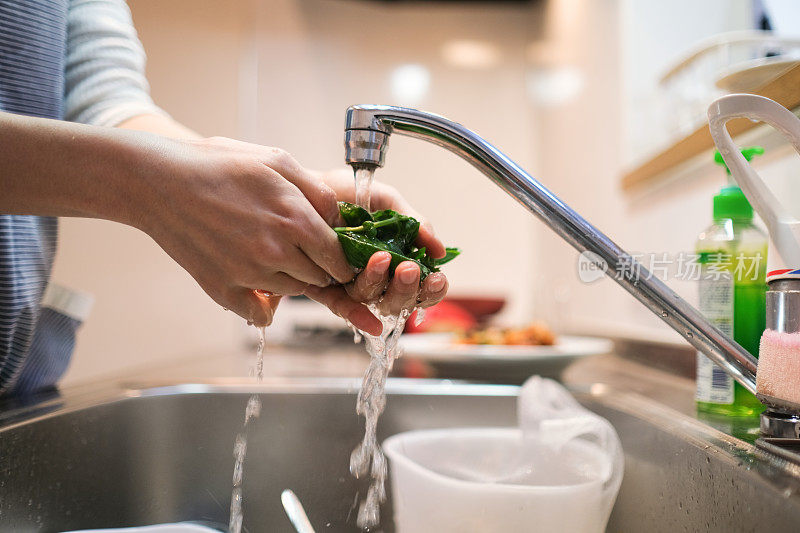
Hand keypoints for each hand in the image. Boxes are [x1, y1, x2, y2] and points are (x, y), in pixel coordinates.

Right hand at [137, 137, 381, 331]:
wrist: (159, 181)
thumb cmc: (219, 166)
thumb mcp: (277, 161)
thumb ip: (317, 192)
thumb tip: (343, 221)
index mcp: (295, 219)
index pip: (340, 257)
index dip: (342, 256)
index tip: (334, 251)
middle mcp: (276, 251)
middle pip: (321, 277)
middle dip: (318, 265)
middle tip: (300, 248)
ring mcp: (248, 274)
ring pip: (293, 291)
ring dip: (291, 278)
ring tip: (269, 252)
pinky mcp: (222, 290)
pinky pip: (260, 315)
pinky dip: (264, 305)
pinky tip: (257, 283)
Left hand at [303, 169, 448, 325]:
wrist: (308, 185)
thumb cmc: (347, 195)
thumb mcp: (386, 202)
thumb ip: (414, 224)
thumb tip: (439, 250)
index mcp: (396, 260)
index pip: (421, 285)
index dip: (432, 288)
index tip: (438, 277)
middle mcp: (376, 277)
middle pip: (399, 299)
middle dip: (407, 287)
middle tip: (409, 269)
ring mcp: (351, 284)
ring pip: (372, 300)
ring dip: (381, 285)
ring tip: (382, 260)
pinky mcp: (325, 288)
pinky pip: (342, 307)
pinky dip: (357, 316)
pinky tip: (372, 324)